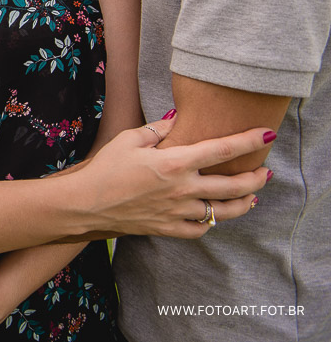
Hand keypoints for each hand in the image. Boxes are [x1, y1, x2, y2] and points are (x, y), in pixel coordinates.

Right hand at [70, 113, 270, 239]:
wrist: (85, 203)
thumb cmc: (105, 167)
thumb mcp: (129, 139)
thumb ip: (159, 131)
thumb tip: (179, 122)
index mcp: (174, 163)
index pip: (221, 150)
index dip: (248, 141)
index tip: (265, 134)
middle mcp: (182, 189)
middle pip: (233, 186)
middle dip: (256, 178)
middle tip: (265, 172)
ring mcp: (177, 211)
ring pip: (223, 212)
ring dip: (243, 203)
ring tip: (251, 196)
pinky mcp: (168, 228)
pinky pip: (199, 228)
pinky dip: (211, 221)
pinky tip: (213, 214)